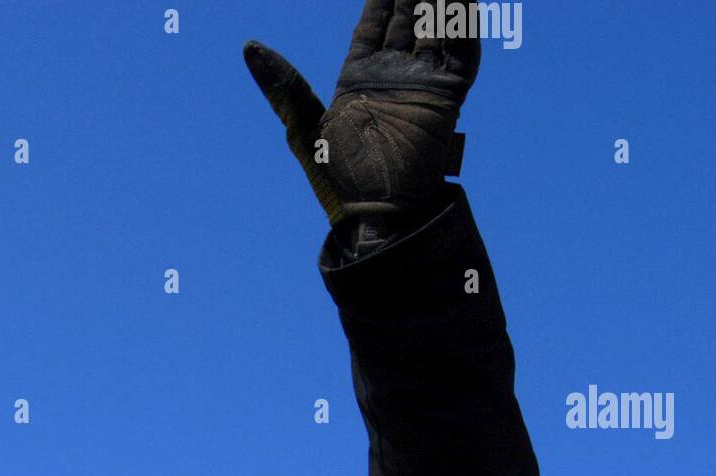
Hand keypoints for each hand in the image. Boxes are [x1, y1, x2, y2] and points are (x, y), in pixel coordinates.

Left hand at [245, 0, 480, 224]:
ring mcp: (422, 85)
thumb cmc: (336, 179)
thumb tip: (249, 47)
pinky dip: (466, 25)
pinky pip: (462, 54)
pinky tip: (466, 1)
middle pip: (407, 19)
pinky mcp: (447, 99)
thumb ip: (283, 86)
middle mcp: (392, 77)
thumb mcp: (302, 127)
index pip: (373, 24)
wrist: (377, 214)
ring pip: (436, 29)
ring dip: (440, 2)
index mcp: (358, 78)